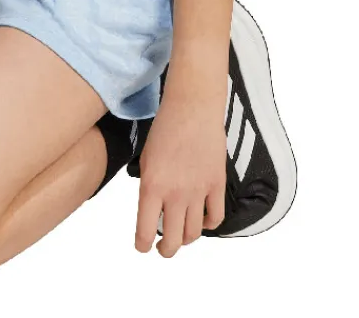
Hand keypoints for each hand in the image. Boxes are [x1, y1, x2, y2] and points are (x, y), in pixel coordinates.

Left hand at [134, 95, 226, 256]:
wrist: (192, 108)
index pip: (145, 229)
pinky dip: (208, 225)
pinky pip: (216, 217)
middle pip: (172, 239)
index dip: (142, 245)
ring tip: (179, 237)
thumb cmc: (164, 128)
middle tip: (162, 249)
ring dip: (185, 239)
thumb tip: (151, 207)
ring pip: (193, 233)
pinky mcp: (217, 185)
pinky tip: (201, 221)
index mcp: (152, 186)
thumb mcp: (145, 158)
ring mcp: (198, 191)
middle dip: (165, 250)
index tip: (142, 248)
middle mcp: (175, 194)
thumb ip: (148, 185)